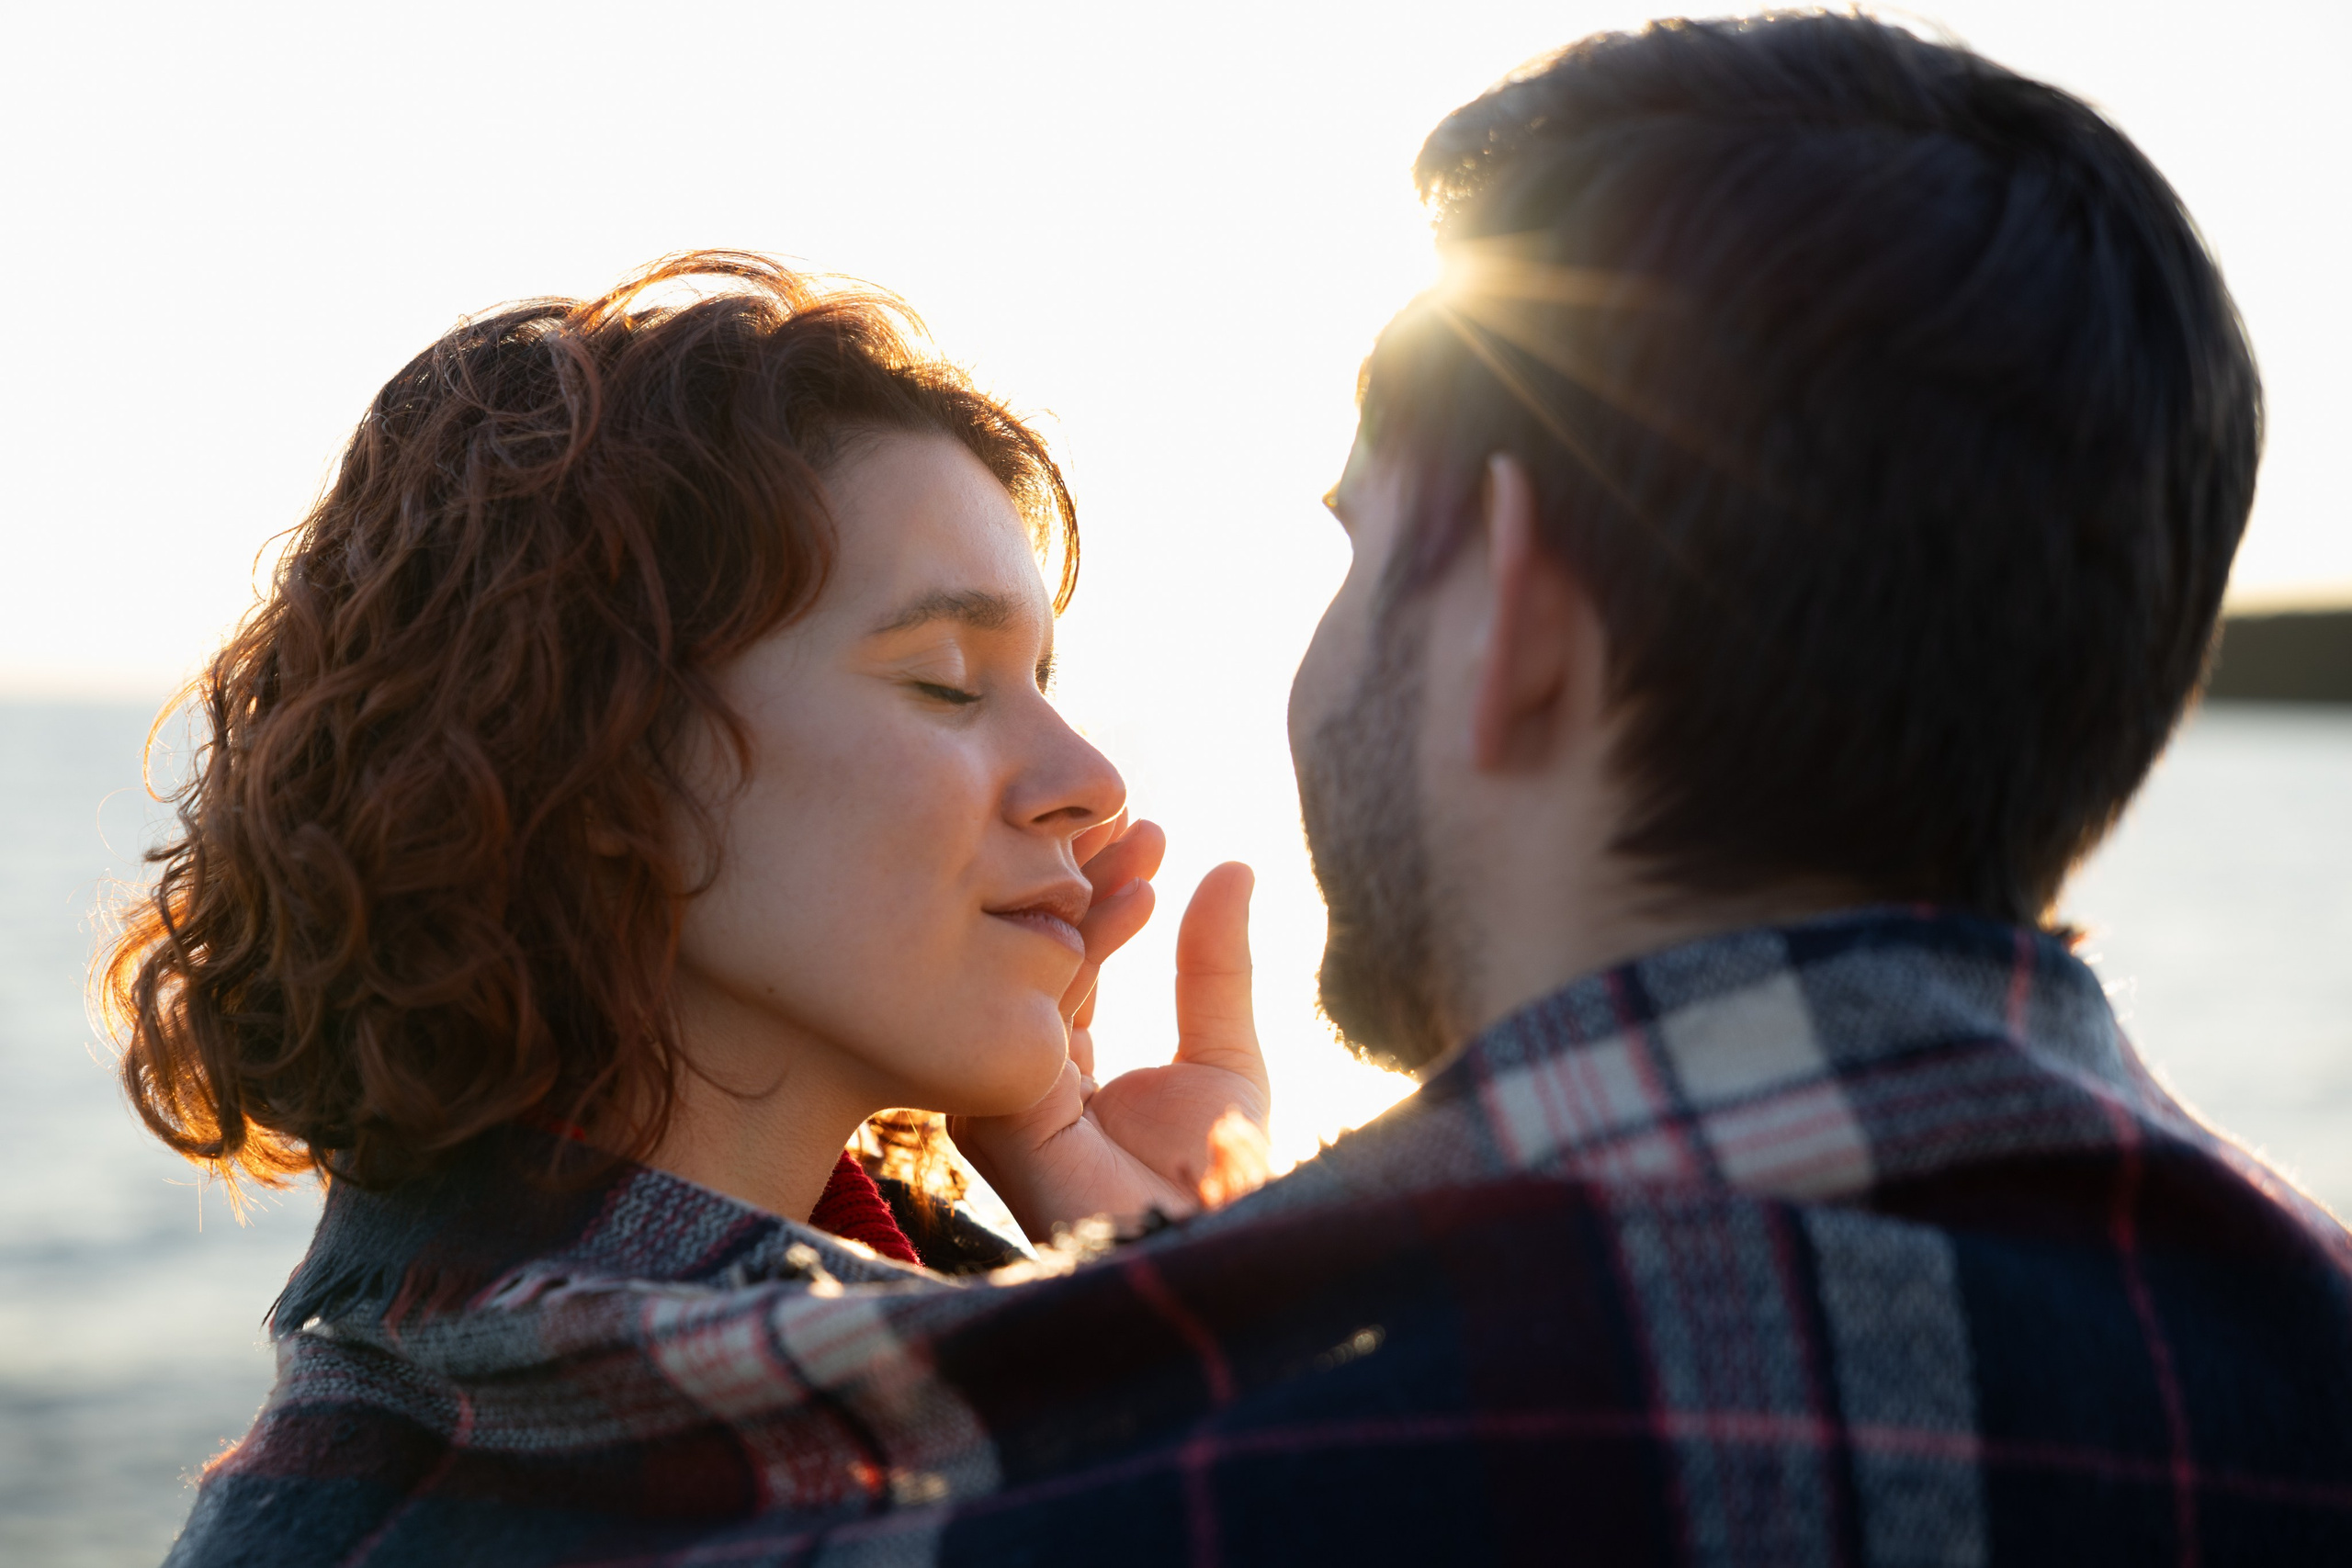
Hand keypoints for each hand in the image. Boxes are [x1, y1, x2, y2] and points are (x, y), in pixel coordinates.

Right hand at [950, 852, 1269, 1240]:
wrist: (1216, 1253)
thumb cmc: (1219, 1178)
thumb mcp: (1225, 1054)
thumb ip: (1215, 966)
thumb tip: (1231, 865)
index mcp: (1053, 1067)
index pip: (1062, 959)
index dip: (1101, 890)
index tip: (1149, 829)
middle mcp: (1015, 1075)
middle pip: (1029, 954)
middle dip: (1078, 875)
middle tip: (1130, 813)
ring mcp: (1000, 1094)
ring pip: (1024, 967)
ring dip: (1083, 893)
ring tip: (1144, 839)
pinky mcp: (1001, 1112)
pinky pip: (1031, 1005)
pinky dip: (1084, 943)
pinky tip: (1138, 898)